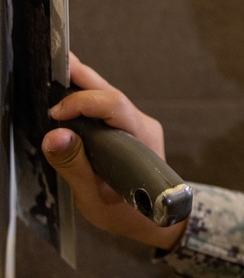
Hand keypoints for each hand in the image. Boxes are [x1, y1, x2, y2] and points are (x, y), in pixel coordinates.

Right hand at [42, 54, 187, 249]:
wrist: (154, 218)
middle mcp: (142, 125)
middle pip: (110, 93)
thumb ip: (74, 166)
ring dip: (82, 84)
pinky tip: (66, 95)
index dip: (81, 102)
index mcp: (141, 139)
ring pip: (108, 96)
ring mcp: (137, 125)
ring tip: (56, 70)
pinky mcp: (130, 128)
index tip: (55, 114)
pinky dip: (85, 99)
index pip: (113, 105)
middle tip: (56, 59)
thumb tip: (55, 135)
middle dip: (81, 76)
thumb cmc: (124, 213)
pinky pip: (107, 108)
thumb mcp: (94, 197)